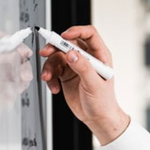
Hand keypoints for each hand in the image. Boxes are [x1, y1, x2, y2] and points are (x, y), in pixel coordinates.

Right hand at [38, 24, 129, 143]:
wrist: (97, 118)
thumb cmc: (103, 103)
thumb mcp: (94, 84)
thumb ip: (83, 67)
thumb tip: (72, 53)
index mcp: (100, 56)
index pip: (89, 34)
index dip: (76, 31)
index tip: (64, 36)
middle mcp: (87, 58)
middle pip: (68, 43)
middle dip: (55, 47)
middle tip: (45, 52)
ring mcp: (76, 66)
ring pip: (57, 56)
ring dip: (49, 66)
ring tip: (48, 78)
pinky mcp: (66, 75)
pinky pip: (54, 70)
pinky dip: (51, 78)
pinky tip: (54, 87)